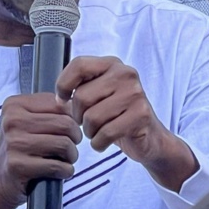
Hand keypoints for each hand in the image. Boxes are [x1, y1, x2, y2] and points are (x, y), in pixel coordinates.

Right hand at [0, 94, 81, 208]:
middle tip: (72, 144)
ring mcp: (13, 144)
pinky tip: (62, 171)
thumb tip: (75, 105)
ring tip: (67, 158)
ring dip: (72, 154)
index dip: (72, 117)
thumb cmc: (18, 146)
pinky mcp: (18, 166)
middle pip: (65, 123)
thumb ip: (48, 108)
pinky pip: (57, 166)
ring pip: (64, 144)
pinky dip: (66, 170)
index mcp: (14, 105)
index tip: (70, 128)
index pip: (60, 104)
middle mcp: (12, 121)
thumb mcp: (27, 120)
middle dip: (76, 136)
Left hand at [56, 56, 198, 191]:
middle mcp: (126, 74)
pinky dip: (99, 144)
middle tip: (88, 122)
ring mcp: (135, 94)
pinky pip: (105, 134)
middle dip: (78, 116)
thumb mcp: (99, 94)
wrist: (149, 138)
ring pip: (91, 118)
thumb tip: (59, 99)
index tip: (63, 100)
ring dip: (89, 132)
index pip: (79, 64)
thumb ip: (79, 88)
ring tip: (99, 131)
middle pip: (81, 96)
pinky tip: (105, 141)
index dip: (63, 84)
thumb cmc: (116, 115)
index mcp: (112, 64)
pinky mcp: (141, 115)